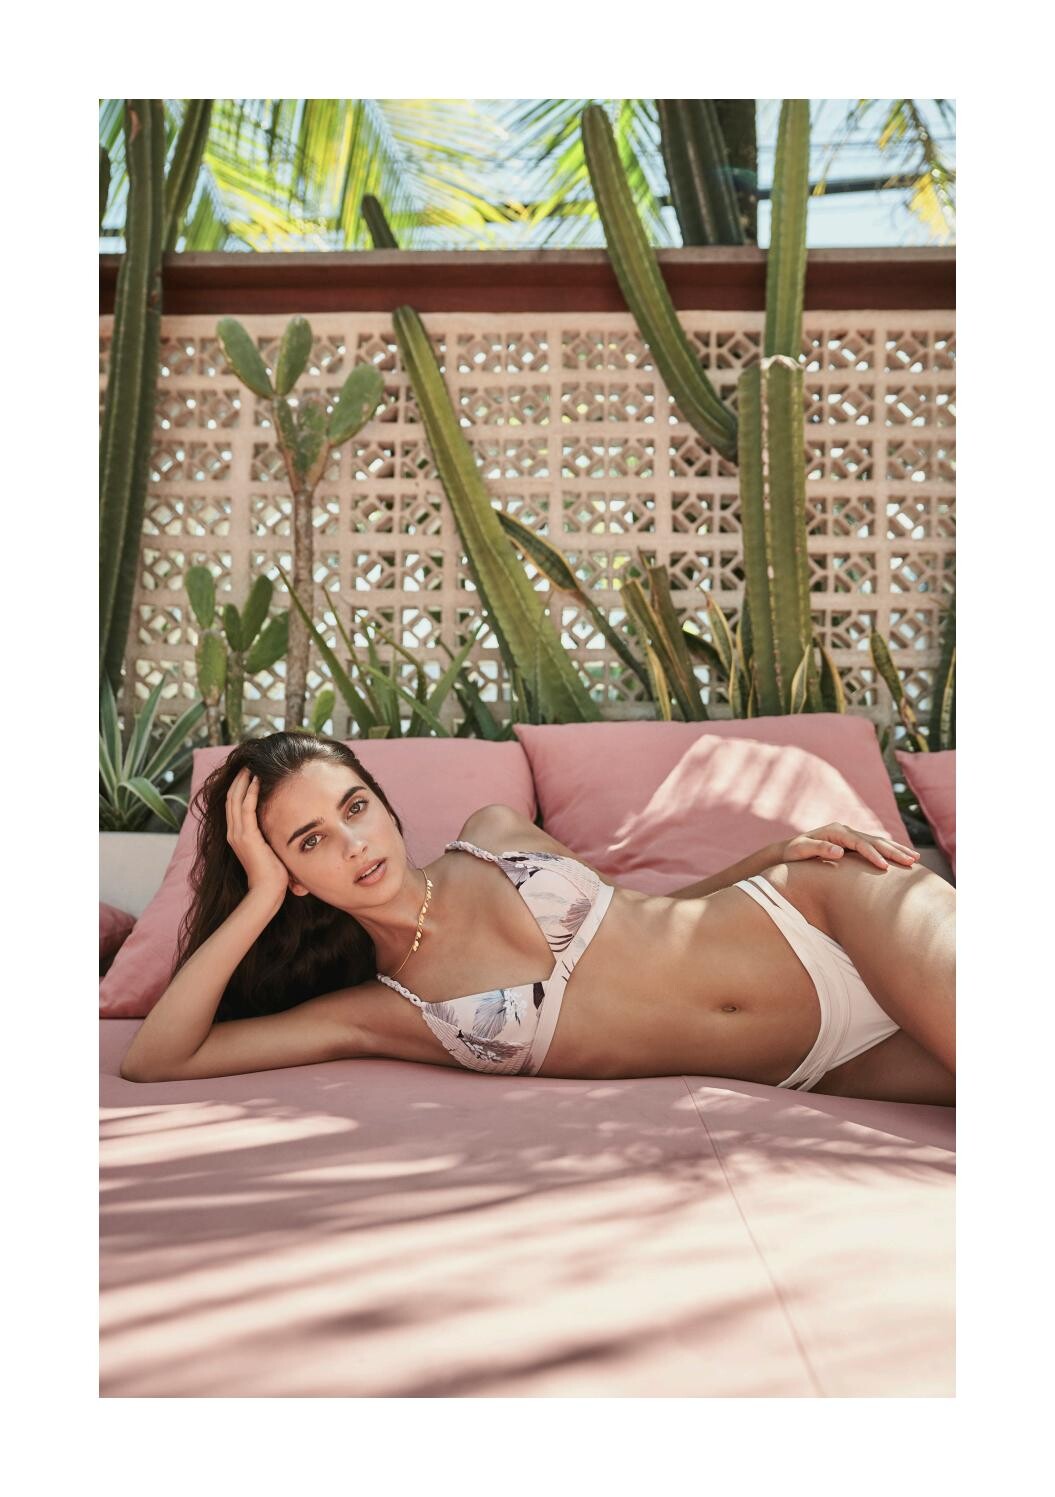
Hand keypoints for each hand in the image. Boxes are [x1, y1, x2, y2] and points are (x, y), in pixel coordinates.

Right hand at [225, 768, 289, 903]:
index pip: (234, 805)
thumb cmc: (272, 874)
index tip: (248, 773)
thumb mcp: (268, 849)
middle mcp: (233, 833)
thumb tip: (281, 824)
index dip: (239, 788)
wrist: (266, 891)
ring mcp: (237, 834)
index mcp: (236, 836)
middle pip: (231, 798)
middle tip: (248, 764)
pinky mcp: (246, 836)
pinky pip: (246, 808)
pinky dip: (251, 793)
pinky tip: (257, 781)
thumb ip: (268, 835)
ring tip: (251, 767)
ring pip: (236, 800)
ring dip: (244, 781)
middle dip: (239, 780)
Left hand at [780, 822, 920, 872]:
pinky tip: (902, 857)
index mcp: (836, 831)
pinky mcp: (852, 844)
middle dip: (893, 851)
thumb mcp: (801, 850)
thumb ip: (819, 848)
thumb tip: (840, 852)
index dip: (873, 854)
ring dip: (897, 850)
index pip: (860, 843)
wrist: (789, 850)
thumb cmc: (793, 852)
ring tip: (915, 859)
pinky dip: (889, 851)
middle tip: (912, 861)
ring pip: (878, 842)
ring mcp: (850, 836)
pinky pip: (875, 847)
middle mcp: (846, 831)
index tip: (885, 866)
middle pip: (874, 840)